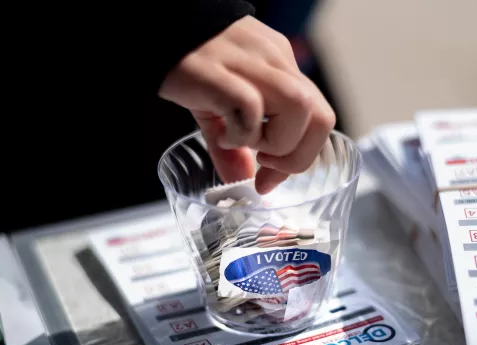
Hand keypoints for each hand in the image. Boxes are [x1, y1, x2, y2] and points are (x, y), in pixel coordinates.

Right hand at [159, 16, 335, 193]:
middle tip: (263, 165)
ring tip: (244, 144)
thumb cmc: (188, 65)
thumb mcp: (219, 107)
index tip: (270, 178)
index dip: (304, 155)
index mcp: (281, 67)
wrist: (155, 33)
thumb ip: (234, 146)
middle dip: (297, 156)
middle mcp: (276, 61)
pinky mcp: (221, 71)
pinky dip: (242, 133)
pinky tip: (222, 134)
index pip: (319, 117)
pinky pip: (252, 106)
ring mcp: (252, 63)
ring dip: (276, 142)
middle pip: (321, 116)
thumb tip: (241, 178)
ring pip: (299, 108)